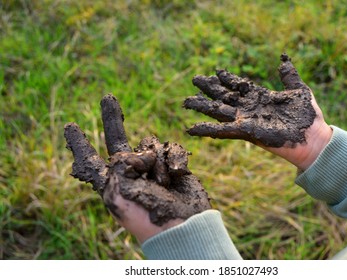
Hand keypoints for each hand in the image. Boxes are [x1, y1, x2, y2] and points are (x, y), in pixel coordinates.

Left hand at [64, 94, 210, 242]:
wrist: (182, 225)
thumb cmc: (146, 212)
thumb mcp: (118, 189)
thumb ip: (119, 163)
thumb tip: (137, 153)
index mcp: (111, 181)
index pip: (90, 159)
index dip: (79, 144)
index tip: (70, 127)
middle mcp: (129, 172)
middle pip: (118, 139)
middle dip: (112, 118)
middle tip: (107, 97)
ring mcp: (151, 169)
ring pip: (151, 144)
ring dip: (157, 162)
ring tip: (163, 184)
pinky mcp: (172, 167)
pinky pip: (172, 149)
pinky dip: (175, 159)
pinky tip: (177, 174)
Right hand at [184, 54, 331, 169]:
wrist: (314, 139)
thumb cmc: (309, 117)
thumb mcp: (299, 90)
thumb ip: (289, 76)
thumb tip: (283, 58)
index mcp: (261, 98)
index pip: (239, 86)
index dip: (227, 79)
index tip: (216, 71)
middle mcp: (250, 109)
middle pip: (224, 97)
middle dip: (210, 89)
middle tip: (194, 80)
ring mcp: (246, 121)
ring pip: (218, 112)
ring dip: (202, 107)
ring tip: (186, 101)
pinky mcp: (246, 133)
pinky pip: (222, 131)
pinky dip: (206, 130)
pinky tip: (191, 128)